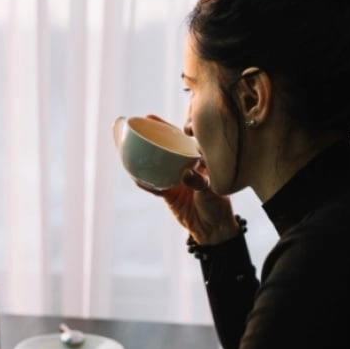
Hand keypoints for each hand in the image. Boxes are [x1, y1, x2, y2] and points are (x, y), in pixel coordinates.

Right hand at [136, 115, 242, 245]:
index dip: (170, 127)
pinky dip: (145, 182)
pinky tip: (135, 176)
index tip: (157, 118)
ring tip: (130, 144)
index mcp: (199, 159)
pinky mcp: (168, 194)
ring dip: (145, 155)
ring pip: (157, 164)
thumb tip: (184, 175)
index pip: (185, 139)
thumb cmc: (219, 206)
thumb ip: (201, 181)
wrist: (213, 230)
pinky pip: (154, 186)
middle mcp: (185, 166)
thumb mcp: (213, 191)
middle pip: (167, 147)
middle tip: (141, 123)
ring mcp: (175, 179)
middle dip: (154, 134)